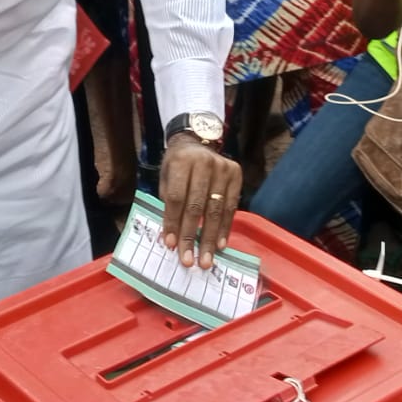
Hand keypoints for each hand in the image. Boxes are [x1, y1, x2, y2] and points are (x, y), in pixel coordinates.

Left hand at [159, 135, 241, 269]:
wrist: (197, 142)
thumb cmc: (177, 165)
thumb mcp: (166, 177)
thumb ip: (168, 202)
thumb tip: (171, 238)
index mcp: (181, 161)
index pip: (177, 197)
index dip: (173, 222)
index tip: (171, 244)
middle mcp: (204, 163)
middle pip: (197, 206)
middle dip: (191, 236)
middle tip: (188, 260)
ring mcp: (223, 168)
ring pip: (215, 209)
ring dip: (209, 238)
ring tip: (206, 259)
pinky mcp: (236, 174)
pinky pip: (230, 207)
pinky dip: (224, 228)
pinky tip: (219, 245)